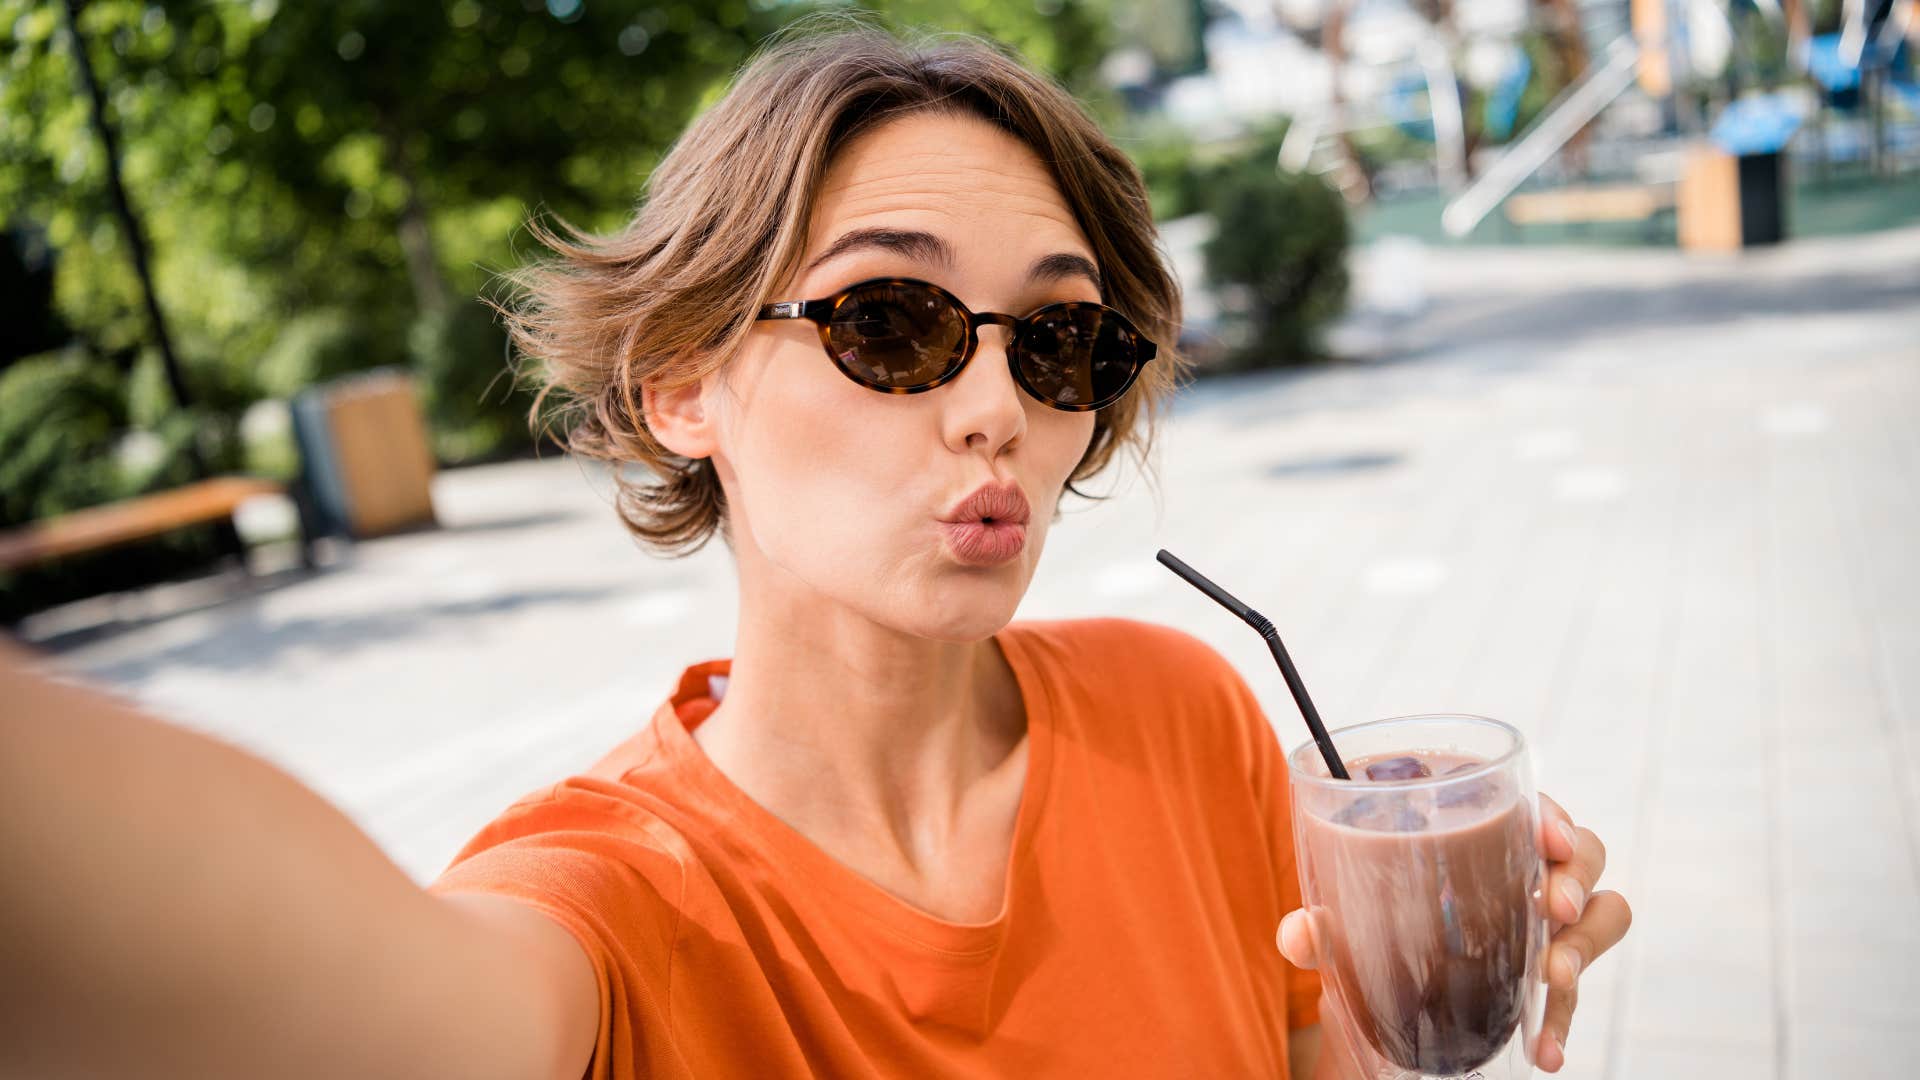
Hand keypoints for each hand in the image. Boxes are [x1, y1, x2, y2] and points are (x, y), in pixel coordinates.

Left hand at [1276, 791, 1632, 1074]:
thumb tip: (1300, 936)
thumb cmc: (1376, 922)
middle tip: (1552, 908)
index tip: (1550, 838)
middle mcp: (1527, 867)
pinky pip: (1580, 985)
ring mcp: (1547, 918)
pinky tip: (1546, 1049)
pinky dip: (1563, 1016)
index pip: (1531, 805)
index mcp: (1481, 831)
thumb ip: (1319, 927)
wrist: (1389, 986)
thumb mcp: (1345, 920)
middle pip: (1584, 853)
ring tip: (1555, 980)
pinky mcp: (1552, 965)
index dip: (1551, 814)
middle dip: (1576, 878)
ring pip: (1603, 912)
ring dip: (1585, 945)